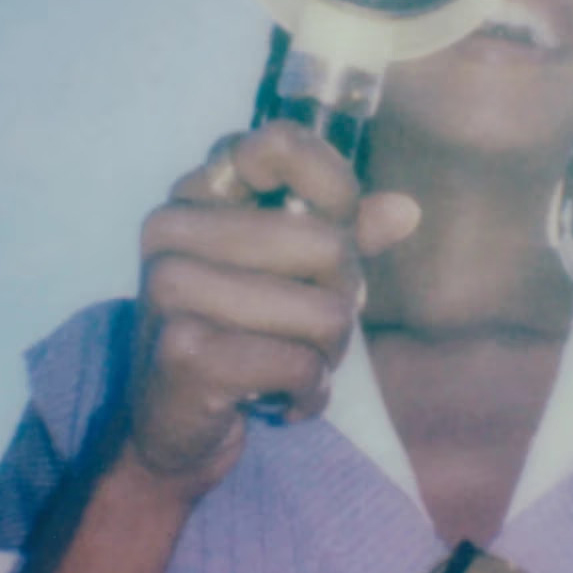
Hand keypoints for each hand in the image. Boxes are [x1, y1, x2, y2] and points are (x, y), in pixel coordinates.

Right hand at [127, 121, 420, 486]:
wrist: (168, 429)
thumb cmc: (238, 338)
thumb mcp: (289, 275)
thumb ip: (342, 232)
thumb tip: (405, 210)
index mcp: (196, 194)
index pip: (280, 143)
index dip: (333, 189)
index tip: (330, 231)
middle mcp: (172, 230)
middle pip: (327, 244)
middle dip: (341, 301)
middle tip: (309, 333)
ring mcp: (171, 288)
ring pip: (324, 312)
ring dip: (327, 355)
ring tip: (293, 367)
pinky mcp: (184, 351)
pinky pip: (300, 363)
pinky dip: (308, 392)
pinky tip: (282, 401)